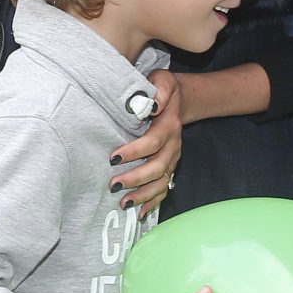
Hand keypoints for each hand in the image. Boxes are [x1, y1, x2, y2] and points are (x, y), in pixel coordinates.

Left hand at [109, 70, 181, 219]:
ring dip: (144, 194)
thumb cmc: (162, 89)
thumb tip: (151, 105)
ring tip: (124, 202)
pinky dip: (154, 202)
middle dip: (136, 178)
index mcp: (169, 125)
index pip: (153, 142)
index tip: (113, 157)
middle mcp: (173, 145)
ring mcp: (173, 158)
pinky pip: (165, 188)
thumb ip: (158, 89)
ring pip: (162, 181)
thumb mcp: (162, 79)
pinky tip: (140, 212)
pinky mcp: (170, 166)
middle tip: (114, 185)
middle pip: (158, 167)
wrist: (178, 100)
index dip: (135, 152)